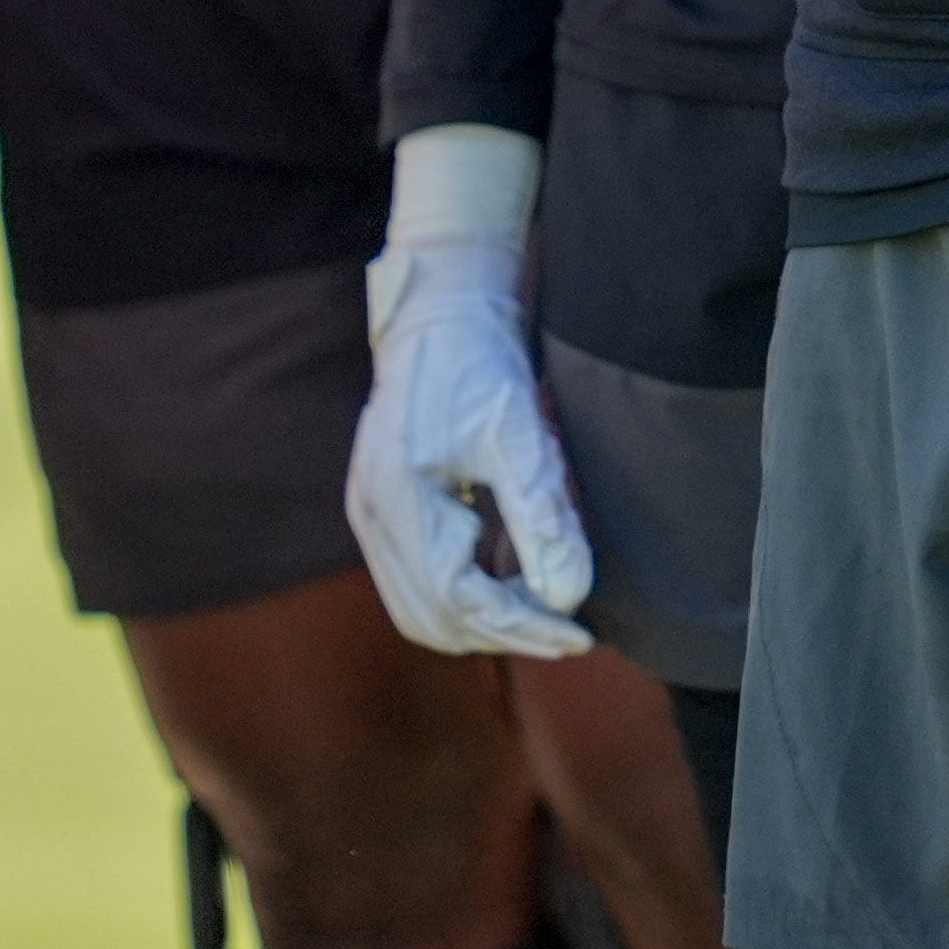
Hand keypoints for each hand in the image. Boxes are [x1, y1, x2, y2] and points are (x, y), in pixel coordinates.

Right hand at [345, 129, 593, 659]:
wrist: (442, 314)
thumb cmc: (482, 364)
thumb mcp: (522, 435)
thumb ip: (544, 517)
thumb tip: (568, 598)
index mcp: (399, 496)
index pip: (458, 598)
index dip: (521, 626)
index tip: (578, 635)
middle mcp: (371, 513)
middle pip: (433, 618)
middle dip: (502, 633)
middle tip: (566, 629)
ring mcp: (370, 513)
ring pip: (422, 608)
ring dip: (483, 619)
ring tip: (545, 607)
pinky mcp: (383, 509)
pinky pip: (420, 579)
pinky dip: (468, 593)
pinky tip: (516, 576)